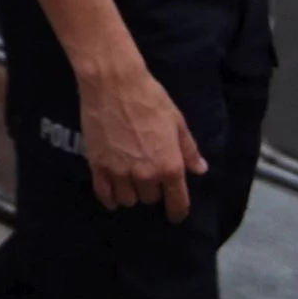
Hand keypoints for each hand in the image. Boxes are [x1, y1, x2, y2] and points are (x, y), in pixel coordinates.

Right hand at [77, 60, 205, 219]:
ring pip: (128, 199)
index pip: (177, 202)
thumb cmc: (150, 99)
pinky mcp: (98, 165)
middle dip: (153, 190)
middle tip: (150, 175)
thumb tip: (200, 170)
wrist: (113, 83)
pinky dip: (110, 198)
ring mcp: (119, 172)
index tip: (176, 214)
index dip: (178, 211)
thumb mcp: (177, 122)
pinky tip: (112, 196)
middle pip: (150, 198)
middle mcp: (145, 175)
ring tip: (130, 181)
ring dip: (132, 193)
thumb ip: (189, 150)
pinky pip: (104, 194)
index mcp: (170, 165)